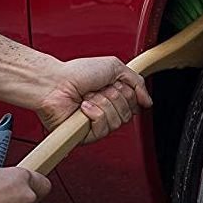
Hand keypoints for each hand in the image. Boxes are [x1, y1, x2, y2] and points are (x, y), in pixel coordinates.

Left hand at [34, 56, 150, 140]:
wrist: (55, 83)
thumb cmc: (77, 73)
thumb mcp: (114, 67)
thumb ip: (136, 81)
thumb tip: (147, 100)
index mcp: (113, 97)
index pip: (134, 104)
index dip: (127, 92)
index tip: (115, 83)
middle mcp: (106, 111)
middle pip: (128, 114)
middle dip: (114, 97)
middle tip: (99, 89)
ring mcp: (96, 124)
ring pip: (117, 122)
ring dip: (102, 104)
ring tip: (88, 97)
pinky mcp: (86, 135)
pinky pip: (103, 129)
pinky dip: (94, 114)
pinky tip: (84, 107)